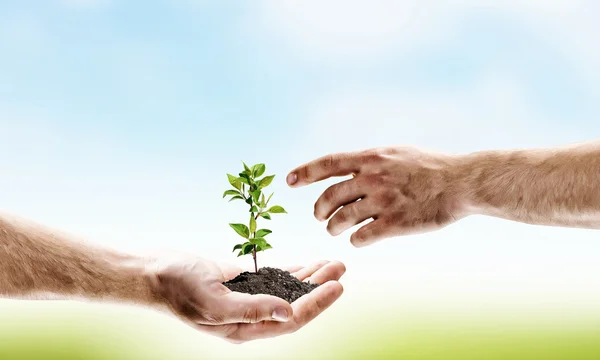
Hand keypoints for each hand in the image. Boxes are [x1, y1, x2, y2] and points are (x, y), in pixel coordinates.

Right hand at [146, 257, 344, 342]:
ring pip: (288, 291)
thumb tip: (286, 311)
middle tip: (340, 268)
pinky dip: (292, 272)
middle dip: (320, 287)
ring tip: (332, 263)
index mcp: (244, 328)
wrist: (154, 272)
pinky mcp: (243, 283)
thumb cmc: (178, 287)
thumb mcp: (213, 301)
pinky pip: (274, 280)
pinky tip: (307, 266)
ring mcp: (247, 299)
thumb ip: (250, 309)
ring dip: (310, 278)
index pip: (290, 319)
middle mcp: (250, 317)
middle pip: (295, 304)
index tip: (337, 286)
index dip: (316, 304)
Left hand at [287, 146, 466, 246]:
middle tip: (320, 218)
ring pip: (341, 219)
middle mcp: (373, 178)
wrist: (461, 182)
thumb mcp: (396, 153)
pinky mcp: (395, 224)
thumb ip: (370, 161)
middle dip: (319, 211)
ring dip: (334, 227)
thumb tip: (347, 169)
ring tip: (336, 229)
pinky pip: (362, 237)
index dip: (305, 172)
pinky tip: (359, 238)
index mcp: (371, 158)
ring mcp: (383, 201)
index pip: (328, 164)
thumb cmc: (429, 167)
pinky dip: (356, 239)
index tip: (289, 181)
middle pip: (329, 197)